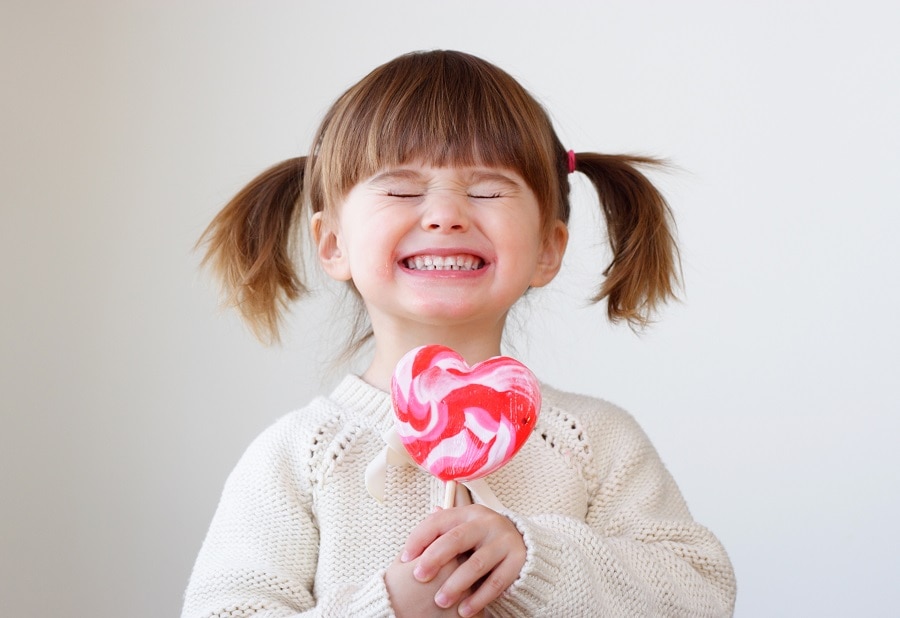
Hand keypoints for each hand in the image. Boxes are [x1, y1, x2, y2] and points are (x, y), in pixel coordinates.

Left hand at [401, 504, 525, 617]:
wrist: (522, 542)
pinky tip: (464, 610)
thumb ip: (440, 533)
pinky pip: (496, 582)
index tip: (405, 559)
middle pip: (456, 539)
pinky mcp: (517, 559)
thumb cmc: (481, 538)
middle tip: (419, 577)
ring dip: (456, 585)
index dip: (419, 539)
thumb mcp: (463, 529)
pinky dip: (478, 598)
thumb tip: (411, 545)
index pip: (438, 521)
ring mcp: (503, 540)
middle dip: (434, 559)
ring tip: (441, 601)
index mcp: (468, 512)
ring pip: (476, 564)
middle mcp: (486, 523)